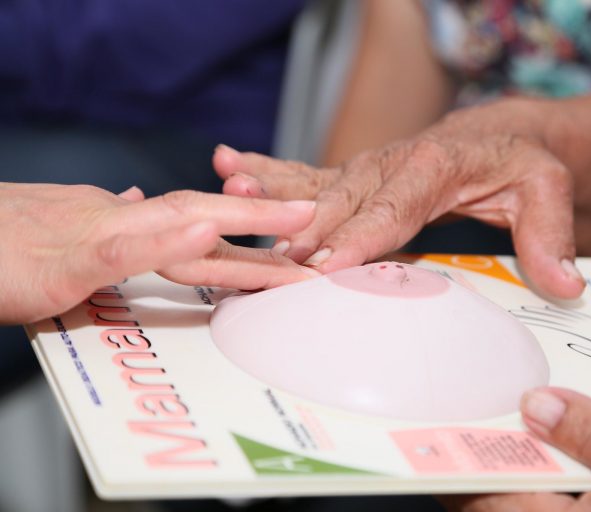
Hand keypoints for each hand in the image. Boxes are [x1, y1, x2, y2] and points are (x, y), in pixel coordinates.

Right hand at [0, 183, 317, 323]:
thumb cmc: (6, 247)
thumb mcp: (71, 242)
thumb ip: (115, 228)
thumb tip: (144, 202)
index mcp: (125, 223)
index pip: (199, 223)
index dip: (250, 227)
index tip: (295, 232)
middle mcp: (121, 221)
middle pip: (207, 219)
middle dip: (267, 221)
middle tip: (320, 218)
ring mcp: (97, 234)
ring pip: (181, 223)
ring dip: (243, 220)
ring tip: (296, 220)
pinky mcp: (69, 256)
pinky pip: (126, 245)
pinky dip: (167, 237)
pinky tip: (206, 231)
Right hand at [214, 99, 585, 299]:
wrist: (498, 135)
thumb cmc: (520, 165)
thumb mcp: (548, 192)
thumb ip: (552, 237)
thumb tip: (567, 286)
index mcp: (434, 165)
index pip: (393, 206)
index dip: (360, 235)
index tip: (328, 263)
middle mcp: (389, 164)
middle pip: (342, 203)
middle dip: (306, 233)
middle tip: (270, 262)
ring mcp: (365, 170)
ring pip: (314, 187)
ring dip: (272, 195)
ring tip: (230, 194)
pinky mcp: (352, 178)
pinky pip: (305, 174)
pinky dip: (267, 171)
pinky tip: (230, 166)